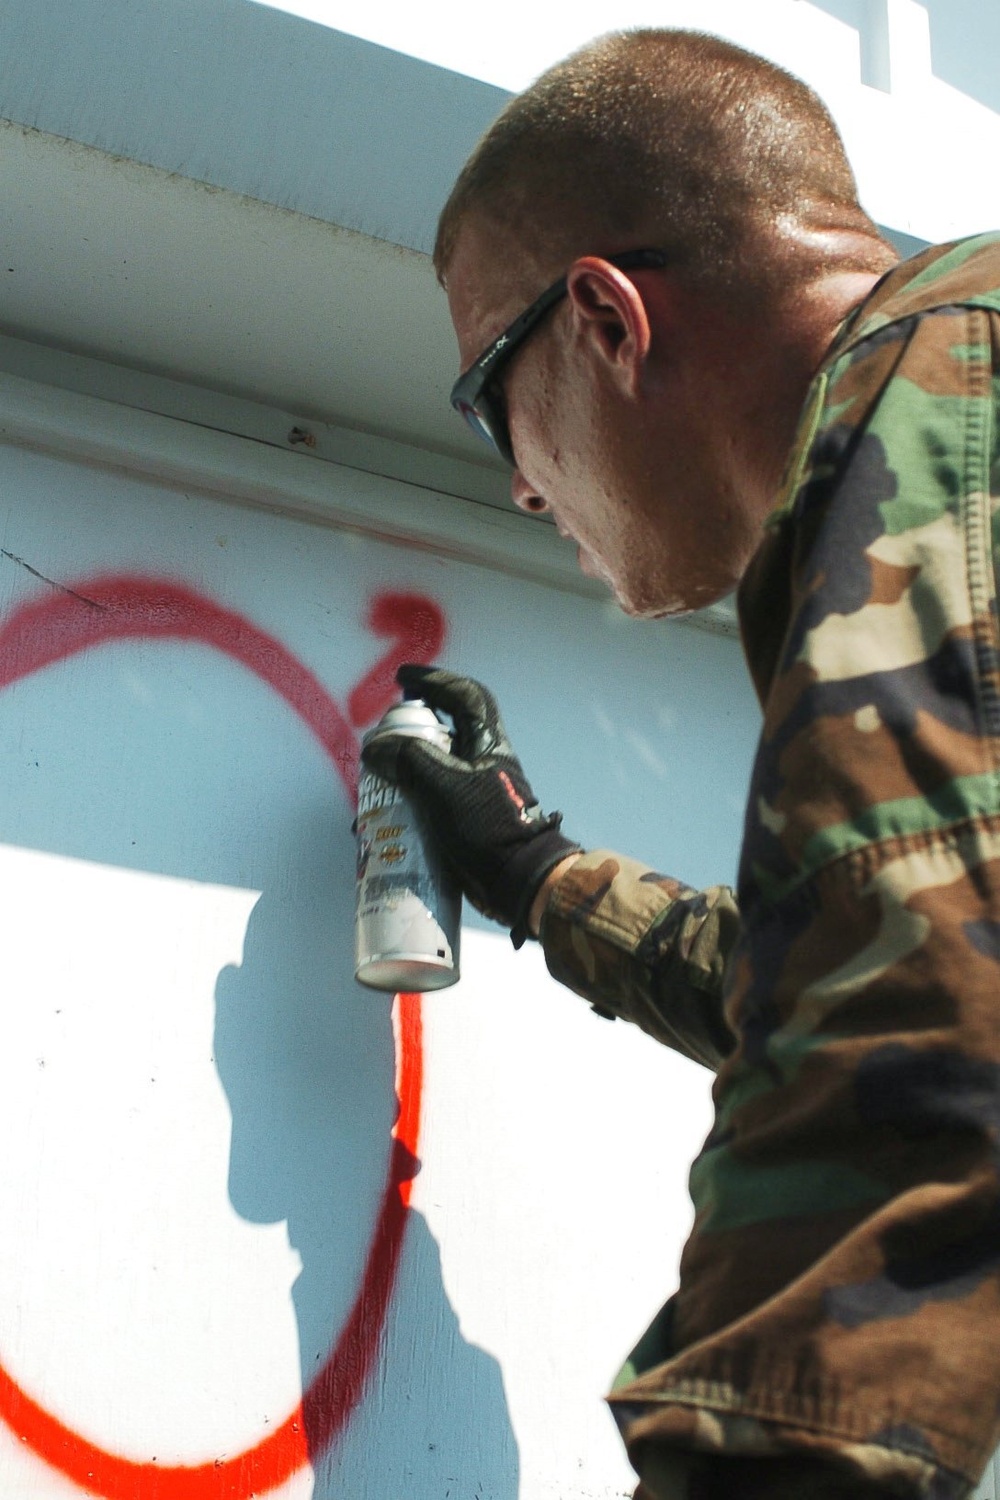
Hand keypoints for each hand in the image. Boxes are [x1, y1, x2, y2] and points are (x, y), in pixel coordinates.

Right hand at [360, 665, 580, 944]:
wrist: (520, 882)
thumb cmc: (490, 829)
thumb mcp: (447, 787)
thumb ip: (411, 761)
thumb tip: (375, 746)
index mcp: (488, 745)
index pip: (466, 698)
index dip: (437, 681)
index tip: (404, 678)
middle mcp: (483, 764)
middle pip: (445, 732)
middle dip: (411, 730)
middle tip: (383, 737)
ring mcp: (475, 793)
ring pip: (434, 768)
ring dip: (404, 770)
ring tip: (376, 781)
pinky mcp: (465, 821)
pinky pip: (430, 801)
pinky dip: (407, 803)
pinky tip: (385, 818)